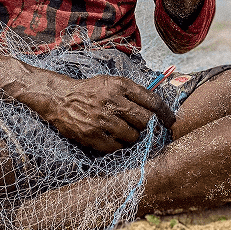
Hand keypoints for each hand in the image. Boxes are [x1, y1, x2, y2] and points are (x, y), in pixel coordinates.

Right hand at [28, 72, 174, 153]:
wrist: (60, 98)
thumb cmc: (91, 90)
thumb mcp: (112, 82)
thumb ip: (134, 93)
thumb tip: (158, 108)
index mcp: (120, 86)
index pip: (153, 101)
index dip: (165, 114)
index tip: (171, 121)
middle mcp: (112, 101)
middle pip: (145, 121)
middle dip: (150, 127)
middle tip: (150, 130)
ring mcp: (102, 119)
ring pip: (133, 136)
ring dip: (135, 137)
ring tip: (128, 133)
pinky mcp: (92, 135)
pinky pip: (117, 147)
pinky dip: (120, 145)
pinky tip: (116, 139)